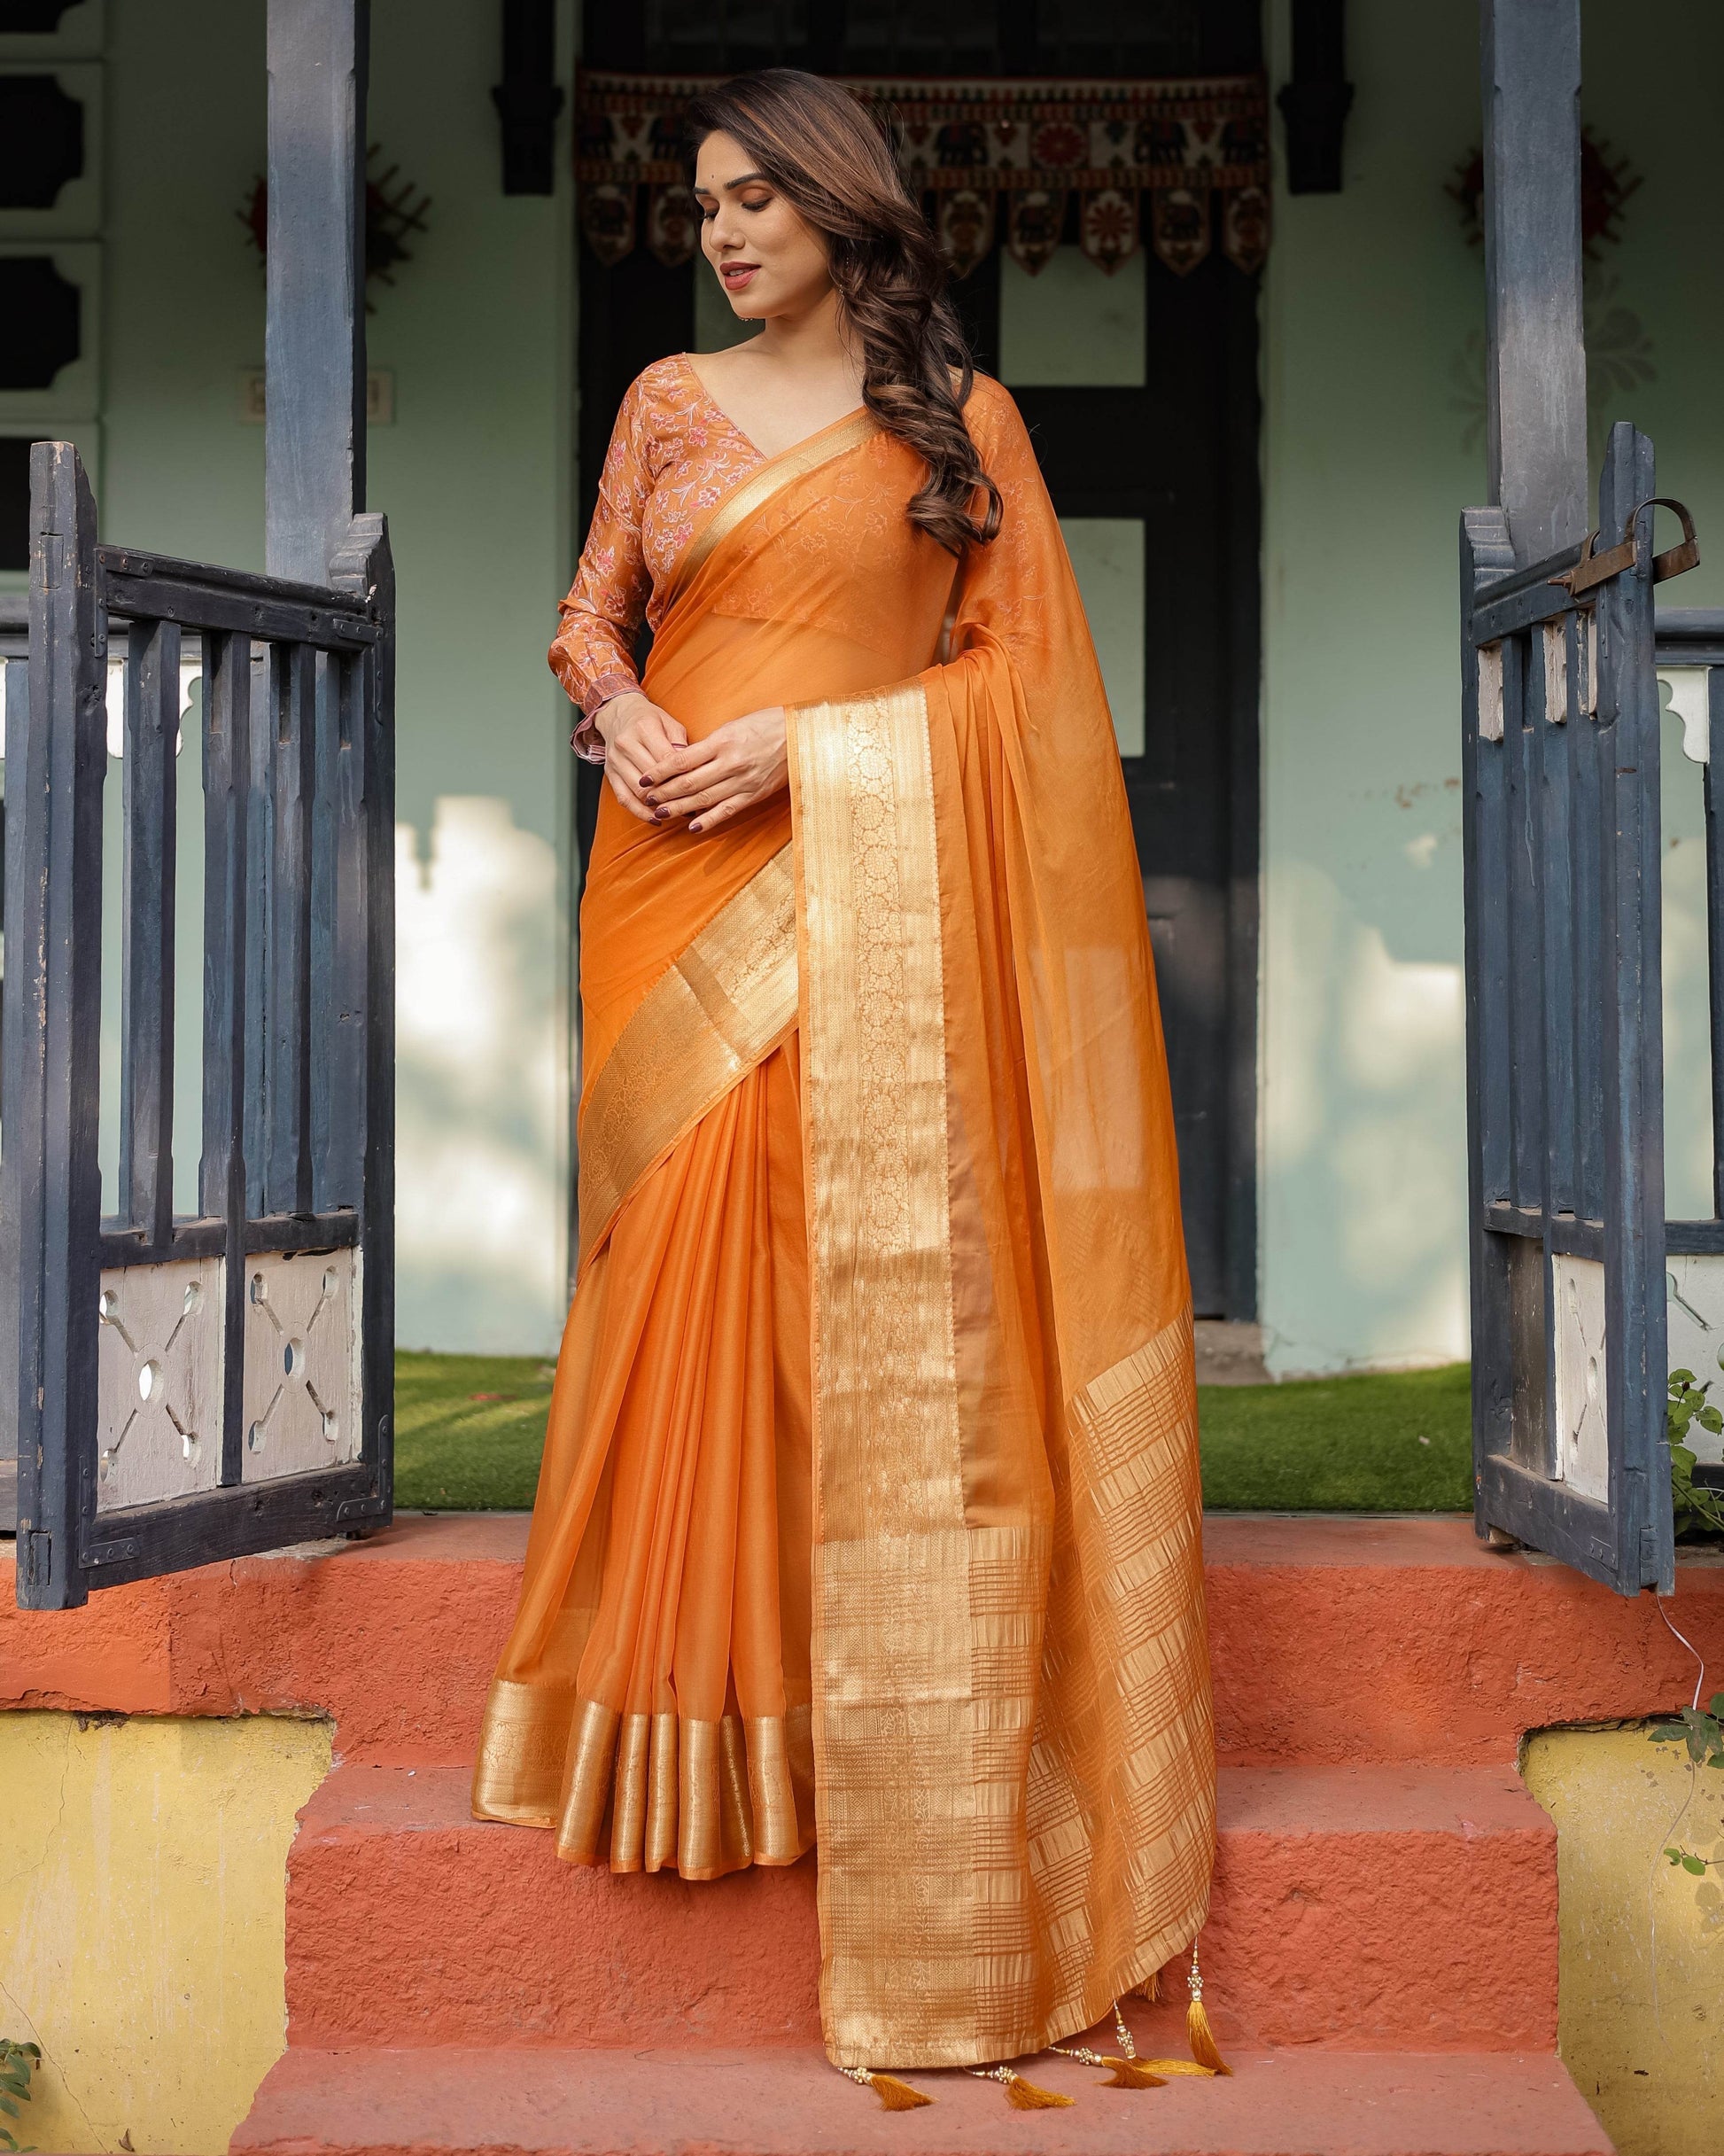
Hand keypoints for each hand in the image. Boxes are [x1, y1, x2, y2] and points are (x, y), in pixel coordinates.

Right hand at [593, 691, 688, 824]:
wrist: (618, 713)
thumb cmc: (649, 719)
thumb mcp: (670, 723)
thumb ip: (681, 745)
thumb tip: (694, 770)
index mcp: (644, 729)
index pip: (666, 760)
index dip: (684, 776)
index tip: (700, 788)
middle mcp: (626, 745)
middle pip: (652, 779)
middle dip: (673, 795)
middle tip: (693, 806)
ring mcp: (615, 761)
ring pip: (638, 792)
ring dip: (659, 806)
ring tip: (678, 813)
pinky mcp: (610, 773)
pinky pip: (624, 799)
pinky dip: (640, 812)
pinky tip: (655, 819)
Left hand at [642, 706, 787, 834]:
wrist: (800, 735)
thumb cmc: (766, 725)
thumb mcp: (734, 726)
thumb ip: (710, 744)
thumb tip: (684, 760)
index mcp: (722, 742)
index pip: (682, 760)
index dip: (659, 771)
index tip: (643, 779)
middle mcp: (730, 763)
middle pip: (689, 783)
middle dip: (664, 793)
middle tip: (646, 799)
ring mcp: (742, 782)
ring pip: (704, 799)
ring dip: (679, 808)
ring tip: (660, 814)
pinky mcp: (753, 795)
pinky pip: (727, 811)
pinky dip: (709, 821)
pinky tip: (693, 827)